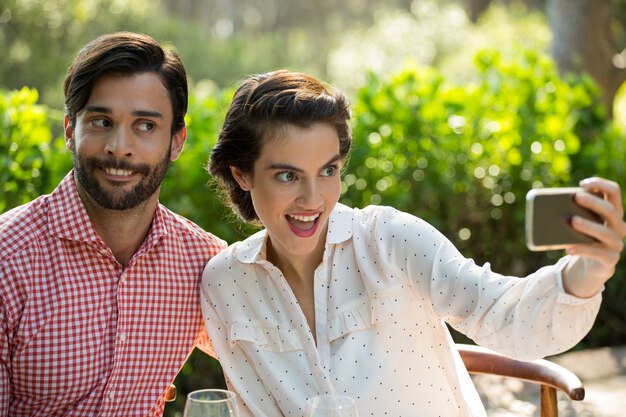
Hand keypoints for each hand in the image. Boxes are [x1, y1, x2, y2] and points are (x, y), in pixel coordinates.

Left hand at [563, 177, 625, 297]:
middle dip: (594, 202)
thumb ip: (571, 211)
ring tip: (571, 220)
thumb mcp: (578, 223)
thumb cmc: (582, 237)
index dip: (601, 184)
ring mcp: (616, 243)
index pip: (614, 192)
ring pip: (605, 232)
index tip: (582, 183)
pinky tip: (569, 248)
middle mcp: (619, 226)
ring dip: (588, 225)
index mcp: (612, 212)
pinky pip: (598, 254)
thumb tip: (545, 203)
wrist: (590, 266)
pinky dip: (583, 250)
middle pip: (611, 211)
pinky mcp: (610, 259)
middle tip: (576, 197)